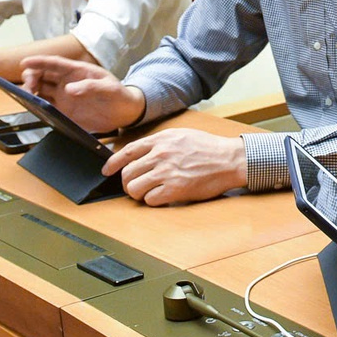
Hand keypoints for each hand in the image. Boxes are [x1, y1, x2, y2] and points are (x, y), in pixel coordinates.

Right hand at [19, 55, 145, 131]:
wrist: (125, 113)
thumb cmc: (119, 95)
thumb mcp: (109, 88)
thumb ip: (91, 87)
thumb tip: (69, 90)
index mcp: (77, 71)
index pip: (54, 63)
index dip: (39, 62)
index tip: (25, 62)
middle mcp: (67, 82)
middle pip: (42, 75)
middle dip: (31, 77)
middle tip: (28, 87)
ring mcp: (64, 97)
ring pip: (40, 90)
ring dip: (30, 92)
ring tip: (26, 98)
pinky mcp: (63, 111)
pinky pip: (45, 107)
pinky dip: (36, 106)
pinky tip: (31, 109)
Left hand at [103, 129, 245, 204]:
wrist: (229, 159)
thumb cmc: (208, 148)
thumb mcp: (180, 135)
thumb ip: (159, 142)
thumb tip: (140, 152)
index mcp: (160, 140)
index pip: (126, 152)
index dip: (112, 163)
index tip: (106, 170)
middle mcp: (160, 155)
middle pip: (127, 173)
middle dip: (127, 182)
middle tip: (134, 186)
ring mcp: (166, 172)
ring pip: (134, 188)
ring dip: (137, 193)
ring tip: (147, 192)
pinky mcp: (175, 189)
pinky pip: (150, 199)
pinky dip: (152, 200)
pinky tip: (161, 196)